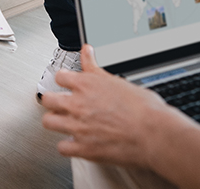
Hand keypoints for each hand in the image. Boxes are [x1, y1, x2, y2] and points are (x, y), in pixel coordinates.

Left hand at [40, 46, 190, 167]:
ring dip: (56, 122)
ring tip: (64, 123)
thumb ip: (95, 68)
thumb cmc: (144, 108)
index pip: (59, 76)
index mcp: (86, 84)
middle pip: (47, 99)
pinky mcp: (83, 148)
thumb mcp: (118, 79)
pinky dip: (67, 146)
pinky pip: (61, 147)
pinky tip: (74, 143)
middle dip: (52, 101)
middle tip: (60, 104)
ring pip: (48, 122)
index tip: (68, 84)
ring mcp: (78, 126)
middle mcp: (77, 104)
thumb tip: (87, 51)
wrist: (153, 133)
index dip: (64, 81)